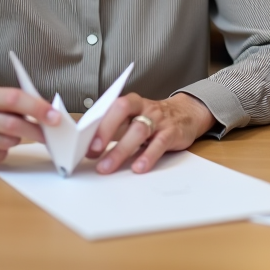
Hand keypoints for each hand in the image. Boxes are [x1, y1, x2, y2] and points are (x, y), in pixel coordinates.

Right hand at [0, 87, 60, 167]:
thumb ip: (14, 102)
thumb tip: (47, 113)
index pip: (14, 99)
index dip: (37, 108)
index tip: (55, 117)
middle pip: (13, 126)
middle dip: (36, 131)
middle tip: (49, 134)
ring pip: (7, 143)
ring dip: (17, 140)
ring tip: (10, 134)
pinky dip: (3, 151)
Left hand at [86, 92, 214, 174]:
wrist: (187, 114)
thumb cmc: (153, 119)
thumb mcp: (134, 118)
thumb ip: (115, 129)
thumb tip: (88, 148)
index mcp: (131, 102)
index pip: (111, 106)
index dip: (97, 122)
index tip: (82, 141)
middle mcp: (144, 107)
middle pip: (123, 111)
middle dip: (106, 130)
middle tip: (93, 151)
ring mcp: (159, 119)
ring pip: (139, 129)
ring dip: (121, 149)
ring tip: (107, 167)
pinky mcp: (172, 133)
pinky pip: (159, 143)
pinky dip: (148, 156)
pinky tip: (138, 167)